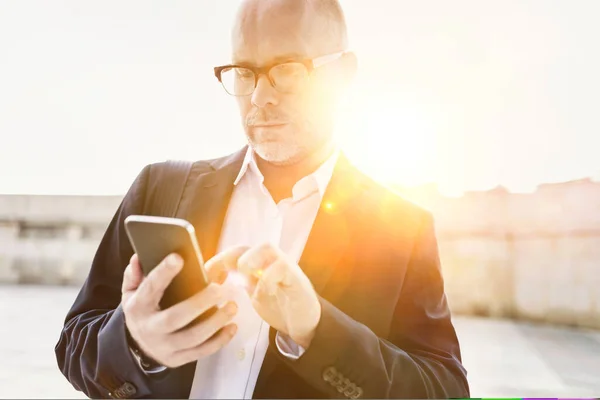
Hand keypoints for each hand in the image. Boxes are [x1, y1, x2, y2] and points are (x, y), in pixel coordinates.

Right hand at [121, 253, 237, 368]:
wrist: (139, 345)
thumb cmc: (143, 309)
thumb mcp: (132, 291)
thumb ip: (135, 274)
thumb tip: (139, 257)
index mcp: (139, 306)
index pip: (150, 288)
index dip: (163, 273)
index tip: (179, 258)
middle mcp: (150, 328)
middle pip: (175, 317)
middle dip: (200, 303)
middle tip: (220, 289)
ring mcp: (164, 347)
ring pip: (192, 338)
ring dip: (215, 322)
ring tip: (232, 305)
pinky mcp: (178, 359)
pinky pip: (201, 352)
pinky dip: (220, 340)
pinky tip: (232, 326)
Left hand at [213, 243, 320, 348]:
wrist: (305, 322)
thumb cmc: (279, 306)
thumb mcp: (254, 293)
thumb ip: (239, 282)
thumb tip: (211, 282)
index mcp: (258, 263)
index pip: (234, 252)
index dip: (217, 261)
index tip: (205, 276)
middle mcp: (270, 259)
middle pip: (245, 246)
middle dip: (228, 259)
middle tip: (219, 279)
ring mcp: (284, 266)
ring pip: (266, 247)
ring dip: (250, 262)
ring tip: (244, 281)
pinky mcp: (296, 277)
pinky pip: (280, 268)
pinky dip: (267, 280)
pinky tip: (263, 295)